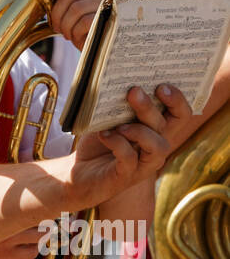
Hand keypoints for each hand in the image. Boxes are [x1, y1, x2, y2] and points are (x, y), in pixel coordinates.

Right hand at [0, 129, 41, 258]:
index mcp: (6, 203)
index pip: (41, 200)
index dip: (50, 196)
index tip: (51, 191)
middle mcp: (9, 224)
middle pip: (47, 219)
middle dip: (51, 212)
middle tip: (52, 206)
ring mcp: (6, 241)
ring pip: (42, 236)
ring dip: (45, 229)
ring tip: (42, 220)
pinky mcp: (2, 254)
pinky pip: (31, 252)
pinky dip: (35, 246)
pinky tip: (30, 237)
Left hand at [34, 0, 116, 49]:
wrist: (108, 47)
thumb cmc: (90, 28)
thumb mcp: (77, 9)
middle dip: (57, 13)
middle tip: (56, 26)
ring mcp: (110, 1)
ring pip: (76, 8)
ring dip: (66, 24)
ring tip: (67, 33)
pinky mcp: (111, 16)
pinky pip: (84, 22)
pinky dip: (75, 32)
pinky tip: (77, 37)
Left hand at [70, 83, 190, 204]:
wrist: (78, 172)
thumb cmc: (99, 140)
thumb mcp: (109, 118)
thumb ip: (120, 103)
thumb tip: (121, 82)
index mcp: (155, 129)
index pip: (180, 115)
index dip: (178, 100)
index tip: (162, 86)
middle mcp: (155, 147)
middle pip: (167, 126)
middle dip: (150, 107)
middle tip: (133, 91)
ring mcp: (143, 164)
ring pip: (158, 146)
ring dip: (140, 131)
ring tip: (119, 125)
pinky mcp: (126, 176)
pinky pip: (130, 158)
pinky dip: (117, 143)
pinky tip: (103, 135)